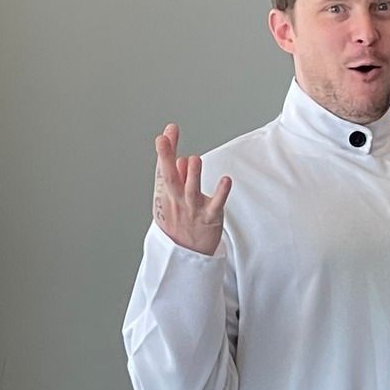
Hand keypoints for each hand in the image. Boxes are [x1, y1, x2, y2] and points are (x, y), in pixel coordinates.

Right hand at [152, 124, 231, 255]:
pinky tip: (226, 180)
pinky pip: (216, 204)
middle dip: (166, 158)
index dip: (164, 152)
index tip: (164, 135)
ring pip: (191, 191)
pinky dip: (221, 193)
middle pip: (170, 178)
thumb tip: (180, 159)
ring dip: (192, 175)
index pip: (163, 169)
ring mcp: (193, 209)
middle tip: (164, 139)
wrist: (185, 254)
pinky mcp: (210, 218)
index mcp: (166, 194)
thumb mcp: (171, 200)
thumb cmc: (179, 223)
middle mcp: (177, 200)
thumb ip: (177, 178)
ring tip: (194, 159)